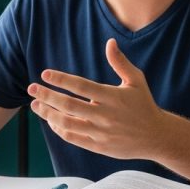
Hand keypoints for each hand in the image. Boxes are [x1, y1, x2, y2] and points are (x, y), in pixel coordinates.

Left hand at [28, 38, 166, 159]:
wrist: (156, 137)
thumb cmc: (144, 105)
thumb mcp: (136, 80)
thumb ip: (120, 62)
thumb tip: (110, 42)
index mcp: (113, 97)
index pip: (81, 86)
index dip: (61, 80)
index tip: (45, 74)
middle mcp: (105, 115)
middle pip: (69, 105)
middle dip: (47, 96)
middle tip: (32, 89)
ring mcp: (101, 132)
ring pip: (67, 123)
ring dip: (48, 114)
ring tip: (35, 105)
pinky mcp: (99, 146)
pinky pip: (73, 137)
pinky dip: (59, 129)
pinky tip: (51, 119)